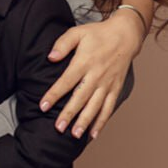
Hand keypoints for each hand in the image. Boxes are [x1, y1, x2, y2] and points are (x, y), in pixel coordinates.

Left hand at [38, 11, 143, 138]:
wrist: (125, 35)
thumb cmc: (98, 34)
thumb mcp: (77, 32)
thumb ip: (62, 44)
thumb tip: (50, 57)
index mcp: (84, 62)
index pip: (66, 81)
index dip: (54, 94)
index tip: (42, 106)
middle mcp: (96, 76)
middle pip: (80, 98)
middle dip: (69, 114)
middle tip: (58, 128)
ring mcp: (107, 84)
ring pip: (95, 106)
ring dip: (85, 122)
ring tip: (74, 135)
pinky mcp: (116, 89)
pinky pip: (108, 108)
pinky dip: (101, 122)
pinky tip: (93, 134)